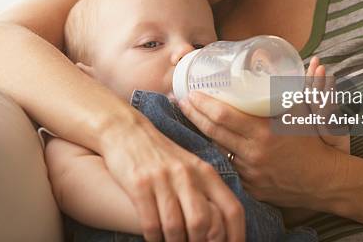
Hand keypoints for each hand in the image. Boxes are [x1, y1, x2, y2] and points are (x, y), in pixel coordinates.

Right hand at [99, 119, 244, 241]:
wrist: (126, 131)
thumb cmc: (161, 156)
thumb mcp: (190, 168)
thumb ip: (206, 192)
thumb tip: (220, 228)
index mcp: (206, 173)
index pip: (231, 209)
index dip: (236, 236)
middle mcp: (188, 175)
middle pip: (203, 223)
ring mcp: (163, 179)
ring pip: (176, 227)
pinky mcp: (140, 184)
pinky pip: (150, 223)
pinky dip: (154, 238)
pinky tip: (154, 239)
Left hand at [177, 57, 348, 210]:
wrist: (325, 181)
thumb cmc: (315, 142)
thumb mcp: (308, 112)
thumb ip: (307, 87)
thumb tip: (316, 61)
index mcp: (266, 131)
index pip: (224, 116)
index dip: (203, 104)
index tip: (191, 92)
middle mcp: (254, 153)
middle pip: (213, 131)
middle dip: (192, 115)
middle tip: (180, 101)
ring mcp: (250, 172)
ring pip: (216, 150)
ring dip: (199, 134)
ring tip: (187, 118)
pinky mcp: (249, 187)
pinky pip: (227, 168)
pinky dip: (215, 154)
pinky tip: (202, 143)